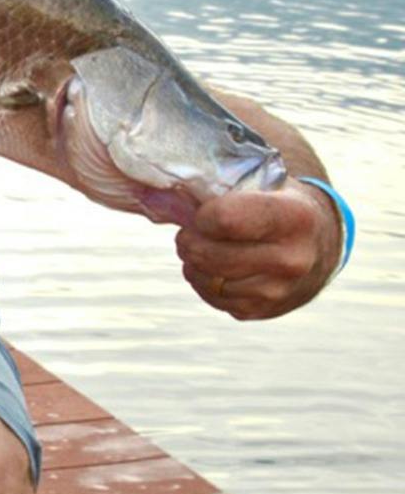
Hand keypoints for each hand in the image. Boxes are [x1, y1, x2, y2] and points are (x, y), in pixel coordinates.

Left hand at [176, 180, 339, 319]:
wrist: (319, 247)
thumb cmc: (278, 205)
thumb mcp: (266, 183)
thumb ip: (227, 183)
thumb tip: (174, 188)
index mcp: (295, 217)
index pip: (224, 219)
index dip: (201, 215)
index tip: (202, 212)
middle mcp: (293, 258)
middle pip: (208, 254)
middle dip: (188, 240)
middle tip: (188, 233)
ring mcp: (279, 290)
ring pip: (206, 279)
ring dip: (192, 263)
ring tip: (200, 248)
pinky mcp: (263, 311)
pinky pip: (213, 298)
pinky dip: (203, 282)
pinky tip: (212, 268)